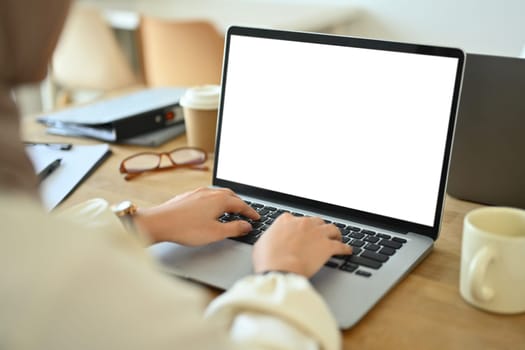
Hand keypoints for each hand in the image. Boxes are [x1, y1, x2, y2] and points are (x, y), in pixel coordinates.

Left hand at [134, 187, 259, 245]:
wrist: (158, 222)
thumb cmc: (186, 228)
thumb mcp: (215, 233)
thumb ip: (234, 229)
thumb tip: (247, 225)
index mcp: (220, 200)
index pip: (241, 204)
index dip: (251, 212)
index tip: (256, 217)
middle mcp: (210, 192)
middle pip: (231, 196)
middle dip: (240, 204)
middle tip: (246, 212)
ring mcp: (198, 192)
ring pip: (219, 194)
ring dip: (228, 201)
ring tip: (231, 210)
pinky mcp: (188, 196)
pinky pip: (208, 195)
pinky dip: (216, 201)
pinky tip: (211, 209)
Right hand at [253, 213, 351, 277]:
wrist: (280, 270)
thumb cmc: (268, 260)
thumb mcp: (261, 244)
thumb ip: (270, 238)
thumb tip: (271, 241)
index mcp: (286, 220)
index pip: (295, 219)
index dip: (299, 226)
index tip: (301, 231)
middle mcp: (303, 223)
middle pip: (316, 221)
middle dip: (318, 228)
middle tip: (320, 235)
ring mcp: (316, 233)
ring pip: (332, 229)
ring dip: (335, 234)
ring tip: (337, 238)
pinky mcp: (327, 246)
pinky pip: (341, 246)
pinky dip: (345, 248)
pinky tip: (347, 251)